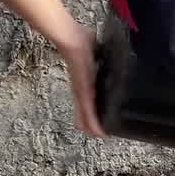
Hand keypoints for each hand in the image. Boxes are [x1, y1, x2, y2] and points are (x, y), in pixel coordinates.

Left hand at [54, 23, 105, 137]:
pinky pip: (89, 112)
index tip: (96, 118)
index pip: (86, 99)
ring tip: (99, 136)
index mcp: (84, 80)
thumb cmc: (81, 39)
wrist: (71, 40)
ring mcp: (82, 91)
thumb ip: (99, 51)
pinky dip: (93, 123)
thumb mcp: (94, 47)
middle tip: (98, 133)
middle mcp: (81, 88)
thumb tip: (102, 45)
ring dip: (92, 126)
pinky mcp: (84, 92)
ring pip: (86, 115)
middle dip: (91, 121)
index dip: (90, 109)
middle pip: (84, 110)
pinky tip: (98, 132)